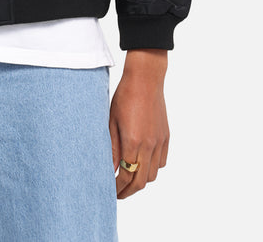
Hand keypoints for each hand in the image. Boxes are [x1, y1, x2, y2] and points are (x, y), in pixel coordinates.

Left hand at [109, 49, 169, 198]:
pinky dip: (152, 169)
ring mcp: (160, 142)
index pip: (126, 175)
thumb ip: (111, 147)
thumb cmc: (125, 96)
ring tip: (128, 180)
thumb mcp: (111, 121)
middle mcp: (149, 145)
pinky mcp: (166, 137)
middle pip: (141, 181)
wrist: (146, 79)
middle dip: (128, 191)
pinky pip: (161, 162)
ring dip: (140, 181)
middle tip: (117, 194)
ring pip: (153, 174)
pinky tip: (142, 165)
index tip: (109, 191)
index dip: (117, 187)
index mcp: (133, 141)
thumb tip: (108, 168)